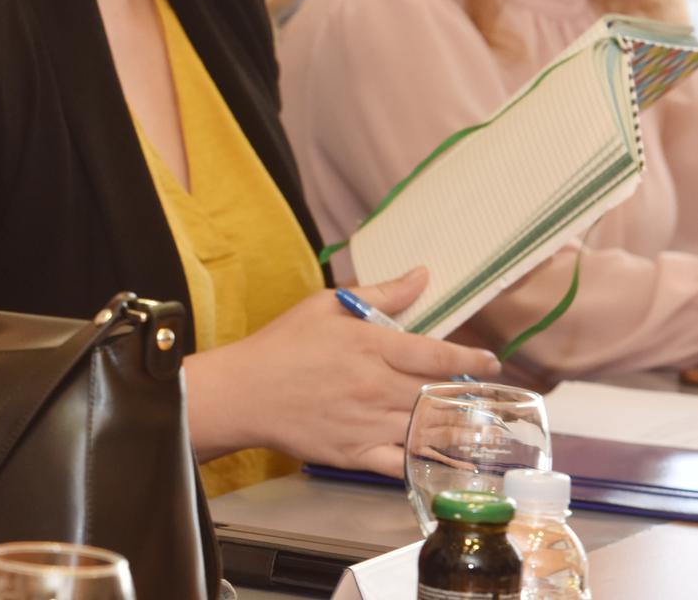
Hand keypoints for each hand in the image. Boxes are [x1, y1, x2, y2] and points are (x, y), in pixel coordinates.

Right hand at [190, 268, 502, 475]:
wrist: (243, 392)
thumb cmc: (282, 344)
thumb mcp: (327, 305)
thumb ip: (381, 293)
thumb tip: (422, 275)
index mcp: (371, 347)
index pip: (437, 355)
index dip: (471, 360)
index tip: (490, 361)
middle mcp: (375, 387)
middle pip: (440, 395)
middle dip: (473, 397)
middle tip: (494, 398)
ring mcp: (367, 424)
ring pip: (429, 431)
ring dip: (462, 430)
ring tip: (485, 429)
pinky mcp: (355, 453)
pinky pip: (403, 463)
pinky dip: (428, 463)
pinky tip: (447, 460)